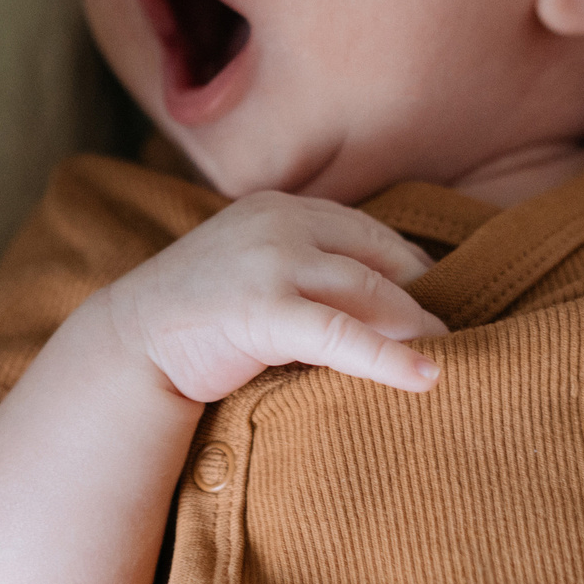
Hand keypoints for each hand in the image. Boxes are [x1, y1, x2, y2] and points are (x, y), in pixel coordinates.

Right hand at [99, 191, 442, 401]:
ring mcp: (271, 262)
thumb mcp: (251, 268)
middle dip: (420, 296)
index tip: (436, 298)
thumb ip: (301, 264)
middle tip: (454, 331)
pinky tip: (426, 377)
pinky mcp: (264, 310)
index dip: (408, 266)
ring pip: (370, 291)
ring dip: (418, 327)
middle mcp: (279, 222)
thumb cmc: (195, 316)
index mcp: (278, 205)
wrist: (129, 344)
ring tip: (453, 354)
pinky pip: (344, 335)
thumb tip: (376, 296)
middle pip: (378, 257)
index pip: (365, 230)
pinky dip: (391, 358)